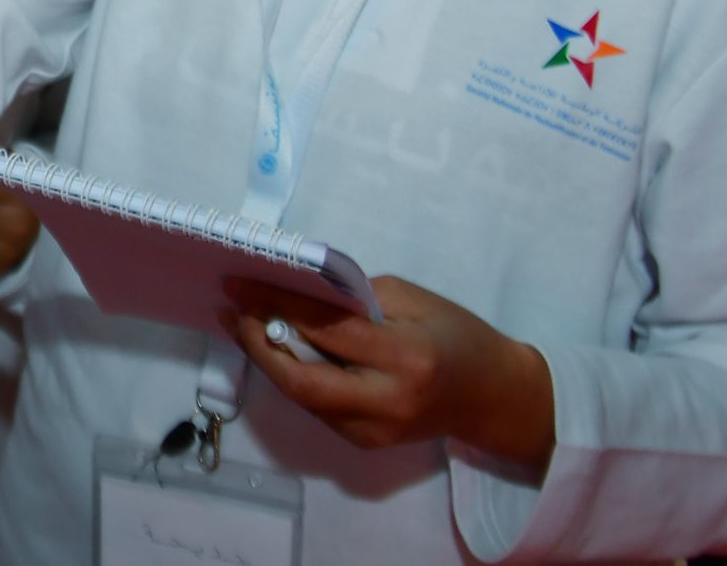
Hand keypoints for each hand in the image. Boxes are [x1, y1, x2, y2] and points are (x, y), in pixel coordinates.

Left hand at [221, 276, 554, 472]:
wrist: (493, 397)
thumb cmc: (456, 335)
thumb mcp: (411, 299)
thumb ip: (354, 299)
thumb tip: (298, 294)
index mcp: (406, 358)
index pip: (329, 331)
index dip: (280, 306)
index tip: (242, 283)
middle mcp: (387, 402)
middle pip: (302, 381)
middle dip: (259, 345)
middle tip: (234, 310)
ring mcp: (374, 431)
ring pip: (303, 398)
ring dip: (268, 361)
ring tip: (242, 324)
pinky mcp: (365, 442)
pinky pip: (317, 406)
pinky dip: (291, 376)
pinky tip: (275, 349)